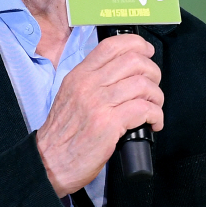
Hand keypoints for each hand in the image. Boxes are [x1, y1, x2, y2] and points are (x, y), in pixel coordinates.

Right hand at [36, 34, 162, 196]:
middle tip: (153, 87)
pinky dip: (156, 115)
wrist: (49, 162)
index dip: (137, 44)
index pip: (112, 46)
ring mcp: (99, 104)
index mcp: (79, 76)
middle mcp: (88, 85)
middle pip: (133, 61)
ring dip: (156, 97)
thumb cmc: (62, 135)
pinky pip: (144, 109)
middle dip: (153, 72)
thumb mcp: (70, 96)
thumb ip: (92, 81)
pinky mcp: (109, 124)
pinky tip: (153, 123)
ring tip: (153, 108)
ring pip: (143, 85)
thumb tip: (122, 72)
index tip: (147, 52)